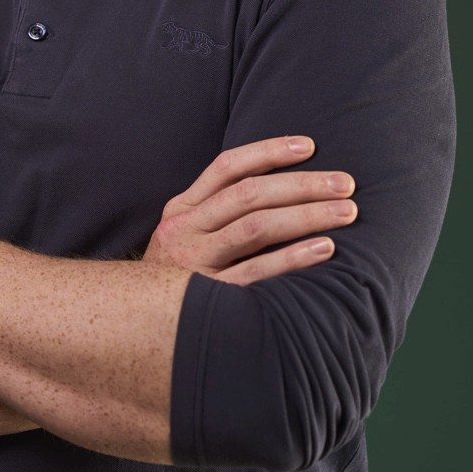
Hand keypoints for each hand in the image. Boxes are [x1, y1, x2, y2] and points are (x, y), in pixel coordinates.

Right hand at [141, 136, 356, 285]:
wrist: (126, 325)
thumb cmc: (172, 278)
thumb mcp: (182, 236)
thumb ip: (215, 212)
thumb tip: (276, 185)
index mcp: (182, 209)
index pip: (227, 167)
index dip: (269, 151)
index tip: (310, 146)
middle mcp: (185, 230)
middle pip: (250, 194)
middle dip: (303, 184)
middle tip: (346, 184)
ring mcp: (194, 263)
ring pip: (256, 227)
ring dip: (307, 215)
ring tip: (346, 212)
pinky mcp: (207, 297)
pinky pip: (256, 272)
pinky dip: (293, 258)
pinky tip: (325, 249)